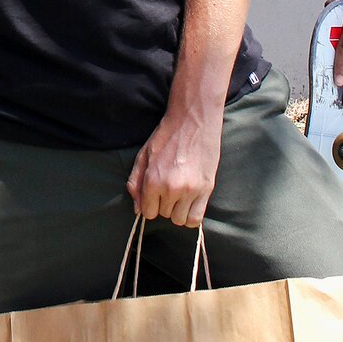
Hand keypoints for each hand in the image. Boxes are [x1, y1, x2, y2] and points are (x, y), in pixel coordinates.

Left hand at [127, 112, 222, 227]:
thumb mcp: (143, 156)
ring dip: (178, 210)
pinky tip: (190, 202)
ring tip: (180, 194)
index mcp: (153, 181)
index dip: (150, 205)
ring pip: (179, 219)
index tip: (155, 195)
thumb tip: (137, 209)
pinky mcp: (206, 190)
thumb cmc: (167, 136)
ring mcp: (190, 191)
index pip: (148, 212)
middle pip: (164, 215)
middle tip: (169, 186)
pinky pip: (196, 219)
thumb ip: (136, 183)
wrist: (193, 121)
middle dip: (164, 204)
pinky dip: (191, 215)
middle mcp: (171, 189)